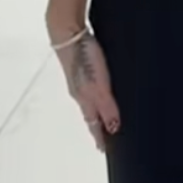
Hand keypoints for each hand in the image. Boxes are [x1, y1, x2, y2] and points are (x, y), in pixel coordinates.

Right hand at [52, 26, 120, 151]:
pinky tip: (103, 88)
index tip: (103, 150)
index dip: (99, 136)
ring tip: (105, 117)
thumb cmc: (83, 57)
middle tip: (105, 137)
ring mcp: (81, 77)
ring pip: (90, 99)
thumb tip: (113, 128)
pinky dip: (98, 93)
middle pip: (90, 113)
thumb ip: (107, 106)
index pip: (93, 123)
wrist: (69, 32)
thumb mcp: (99, 85)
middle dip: (98, 125)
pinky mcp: (83, 64)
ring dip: (98, 110)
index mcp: (84, 98)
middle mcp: (81, 91)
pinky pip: (93, 85)